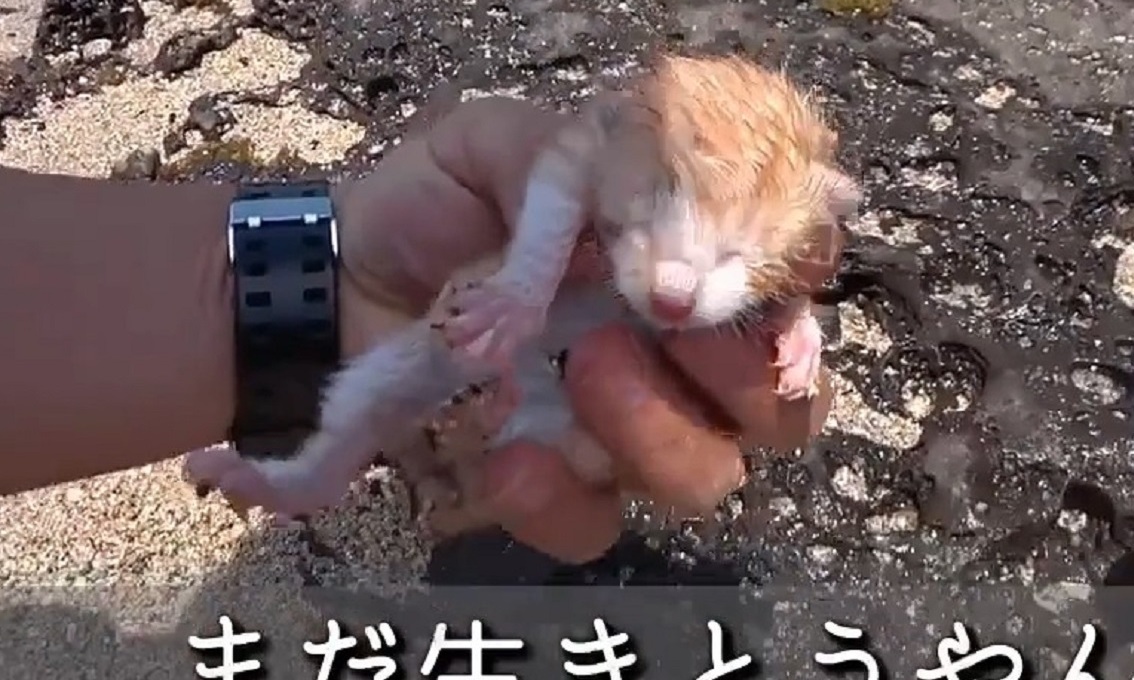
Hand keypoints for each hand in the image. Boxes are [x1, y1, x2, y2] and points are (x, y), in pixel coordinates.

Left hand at [330, 94, 837, 561]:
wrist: (333, 290)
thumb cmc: (428, 210)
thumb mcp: (499, 146)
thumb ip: (584, 171)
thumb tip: (660, 254)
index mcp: (684, 267)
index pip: (792, 292)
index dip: (793, 293)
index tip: (745, 277)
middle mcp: (677, 360)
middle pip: (782, 410)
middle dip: (741, 375)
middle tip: (665, 322)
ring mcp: (624, 435)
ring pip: (706, 477)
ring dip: (653, 427)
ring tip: (578, 367)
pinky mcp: (559, 493)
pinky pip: (595, 527)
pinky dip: (556, 497)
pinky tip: (505, 453)